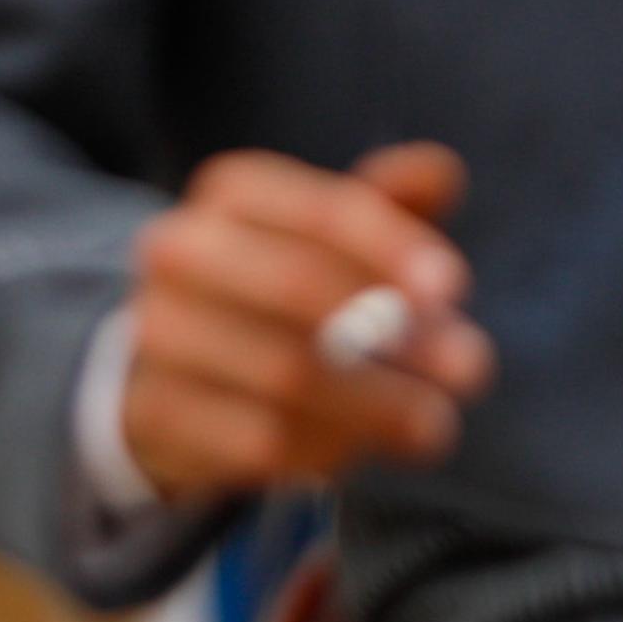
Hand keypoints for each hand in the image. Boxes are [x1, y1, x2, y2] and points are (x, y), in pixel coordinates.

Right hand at [119, 141, 495, 502]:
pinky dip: (323, 448)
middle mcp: (180, 249)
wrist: (177, 366)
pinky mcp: (151, 411)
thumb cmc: (285, 285)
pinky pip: (255, 438)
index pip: (325, 210)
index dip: (393, 248)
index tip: (452, 290)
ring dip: (376, 404)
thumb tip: (443, 171)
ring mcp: (156, 331)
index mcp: (236, 192)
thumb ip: (389, 202)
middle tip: (471, 370)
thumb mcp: (333, 235)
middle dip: (397, 333)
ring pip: (283, 372)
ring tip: (434, 424)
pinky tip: (360, 449)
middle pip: (299, 287)